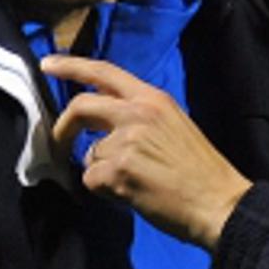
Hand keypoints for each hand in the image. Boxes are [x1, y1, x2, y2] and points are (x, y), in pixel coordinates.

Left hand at [42, 55, 251, 250]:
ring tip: (135, 184)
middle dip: (63, 128)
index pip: (104, 72)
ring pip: (89, 155)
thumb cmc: (202, 173)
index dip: (71, 66)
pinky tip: (132, 196)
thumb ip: (141, 119)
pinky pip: (92, 181)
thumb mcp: (176, 126)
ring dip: (102, 172)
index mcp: (153, 99)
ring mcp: (126, 142)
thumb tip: (106, 132)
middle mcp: (137, 114)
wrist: (219, 203)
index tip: (48, 65)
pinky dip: (105, 192)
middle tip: (58, 144)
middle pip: (80, 107)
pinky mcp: (118, 172)